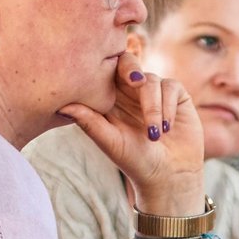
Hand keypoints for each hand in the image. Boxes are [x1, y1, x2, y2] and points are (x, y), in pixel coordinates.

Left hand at [61, 61, 205, 217]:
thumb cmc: (136, 162)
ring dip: (153, 107)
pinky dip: (167, 108)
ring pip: (152, 81)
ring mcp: (155, 91)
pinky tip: (166, 130)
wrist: (169, 177)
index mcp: (112, 97)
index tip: (112, 78)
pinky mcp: (176, 95)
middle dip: (132, 69)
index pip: (106, 68)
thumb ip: (89, 122)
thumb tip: (61, 106)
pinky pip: (171, 87)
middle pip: (129, 61)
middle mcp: (132, 90)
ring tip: (154, 136)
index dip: (107, 63)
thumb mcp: (111, 142)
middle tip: (136, 82)